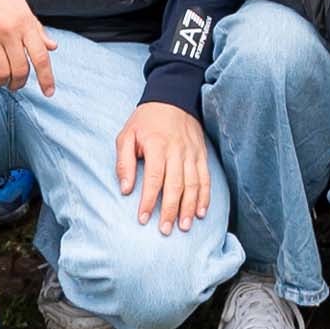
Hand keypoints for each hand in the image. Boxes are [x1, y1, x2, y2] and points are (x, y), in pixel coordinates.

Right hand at [0, 0, 50, 92]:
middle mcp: (8, 31)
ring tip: (0, 77)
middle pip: (20, 70)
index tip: (49, 92)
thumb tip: (52, 47)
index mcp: (24, 22)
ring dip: (2, 81)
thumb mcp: (21, 7)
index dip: (46, 78)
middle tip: (16, 84)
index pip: (40, 57)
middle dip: (20, 83)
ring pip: (1, 73)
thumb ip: (36, 30)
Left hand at [116, 96, 213, 233]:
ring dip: (189, 207)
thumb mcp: (126, 135)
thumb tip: (125, 190)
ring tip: (183, 226)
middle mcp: (177, 150)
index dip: (148, 200)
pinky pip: (205, 179)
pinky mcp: (201, 154)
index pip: (154, 177)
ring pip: (193, 184)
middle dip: (170, 210)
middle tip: (165, 230)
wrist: (173, 98)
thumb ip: (124, 162)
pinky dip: (204, 197)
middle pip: (176, 185)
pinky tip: (200, 212)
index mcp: (157, 145)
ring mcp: (192, 153)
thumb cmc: (145, 121)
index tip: (143, 219)